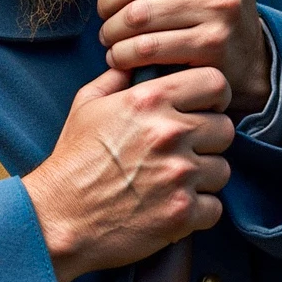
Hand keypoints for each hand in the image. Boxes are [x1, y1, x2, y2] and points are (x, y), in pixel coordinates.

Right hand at [22, 66, 233, 281]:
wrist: (57, 218)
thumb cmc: (72, 162)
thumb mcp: (86, 107)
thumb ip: (117, 79)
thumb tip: (133, 62)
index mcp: (149, 101)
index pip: (215, 82)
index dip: (213, 96)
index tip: (204, 109)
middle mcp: (170, 134)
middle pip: (224, 129)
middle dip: (208, 141)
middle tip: (184, 153)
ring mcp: (179, 175)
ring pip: (222, 170)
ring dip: (203, 178)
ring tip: (173, 183)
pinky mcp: (182, 213)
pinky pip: (214, 208)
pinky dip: (197, 212)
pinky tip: (172, 208)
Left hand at [83, 0, 270, 116]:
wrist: (245, 56)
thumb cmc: (202, 4)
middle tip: (106, 13)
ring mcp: (223, 8)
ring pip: (138, 14)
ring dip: (111, 29)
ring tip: (109, 36)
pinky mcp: (213, 45)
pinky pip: (147, 47)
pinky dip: (122, 54)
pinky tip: (119, 56)